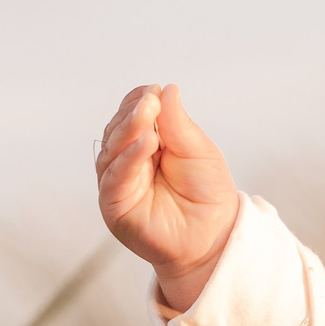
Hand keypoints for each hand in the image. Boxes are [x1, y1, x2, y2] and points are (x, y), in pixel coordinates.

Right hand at [97, 83, 240, 313]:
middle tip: (150, 99)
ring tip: (147, 114)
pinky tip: (145, 144)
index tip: (153, 90)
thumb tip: (166, 89)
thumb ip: (178, 124)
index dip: (140, 101)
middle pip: (119, 130)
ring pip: (112, 150)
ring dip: (129, 130)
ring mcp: (118, 181)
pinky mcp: (114, 204)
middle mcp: (127, 160)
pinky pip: (115, 178)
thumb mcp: (199, 151)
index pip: (133, 115)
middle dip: (133, 113)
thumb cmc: (206, 193)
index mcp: (146, 143)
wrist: (213, 236)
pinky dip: (128, 159)